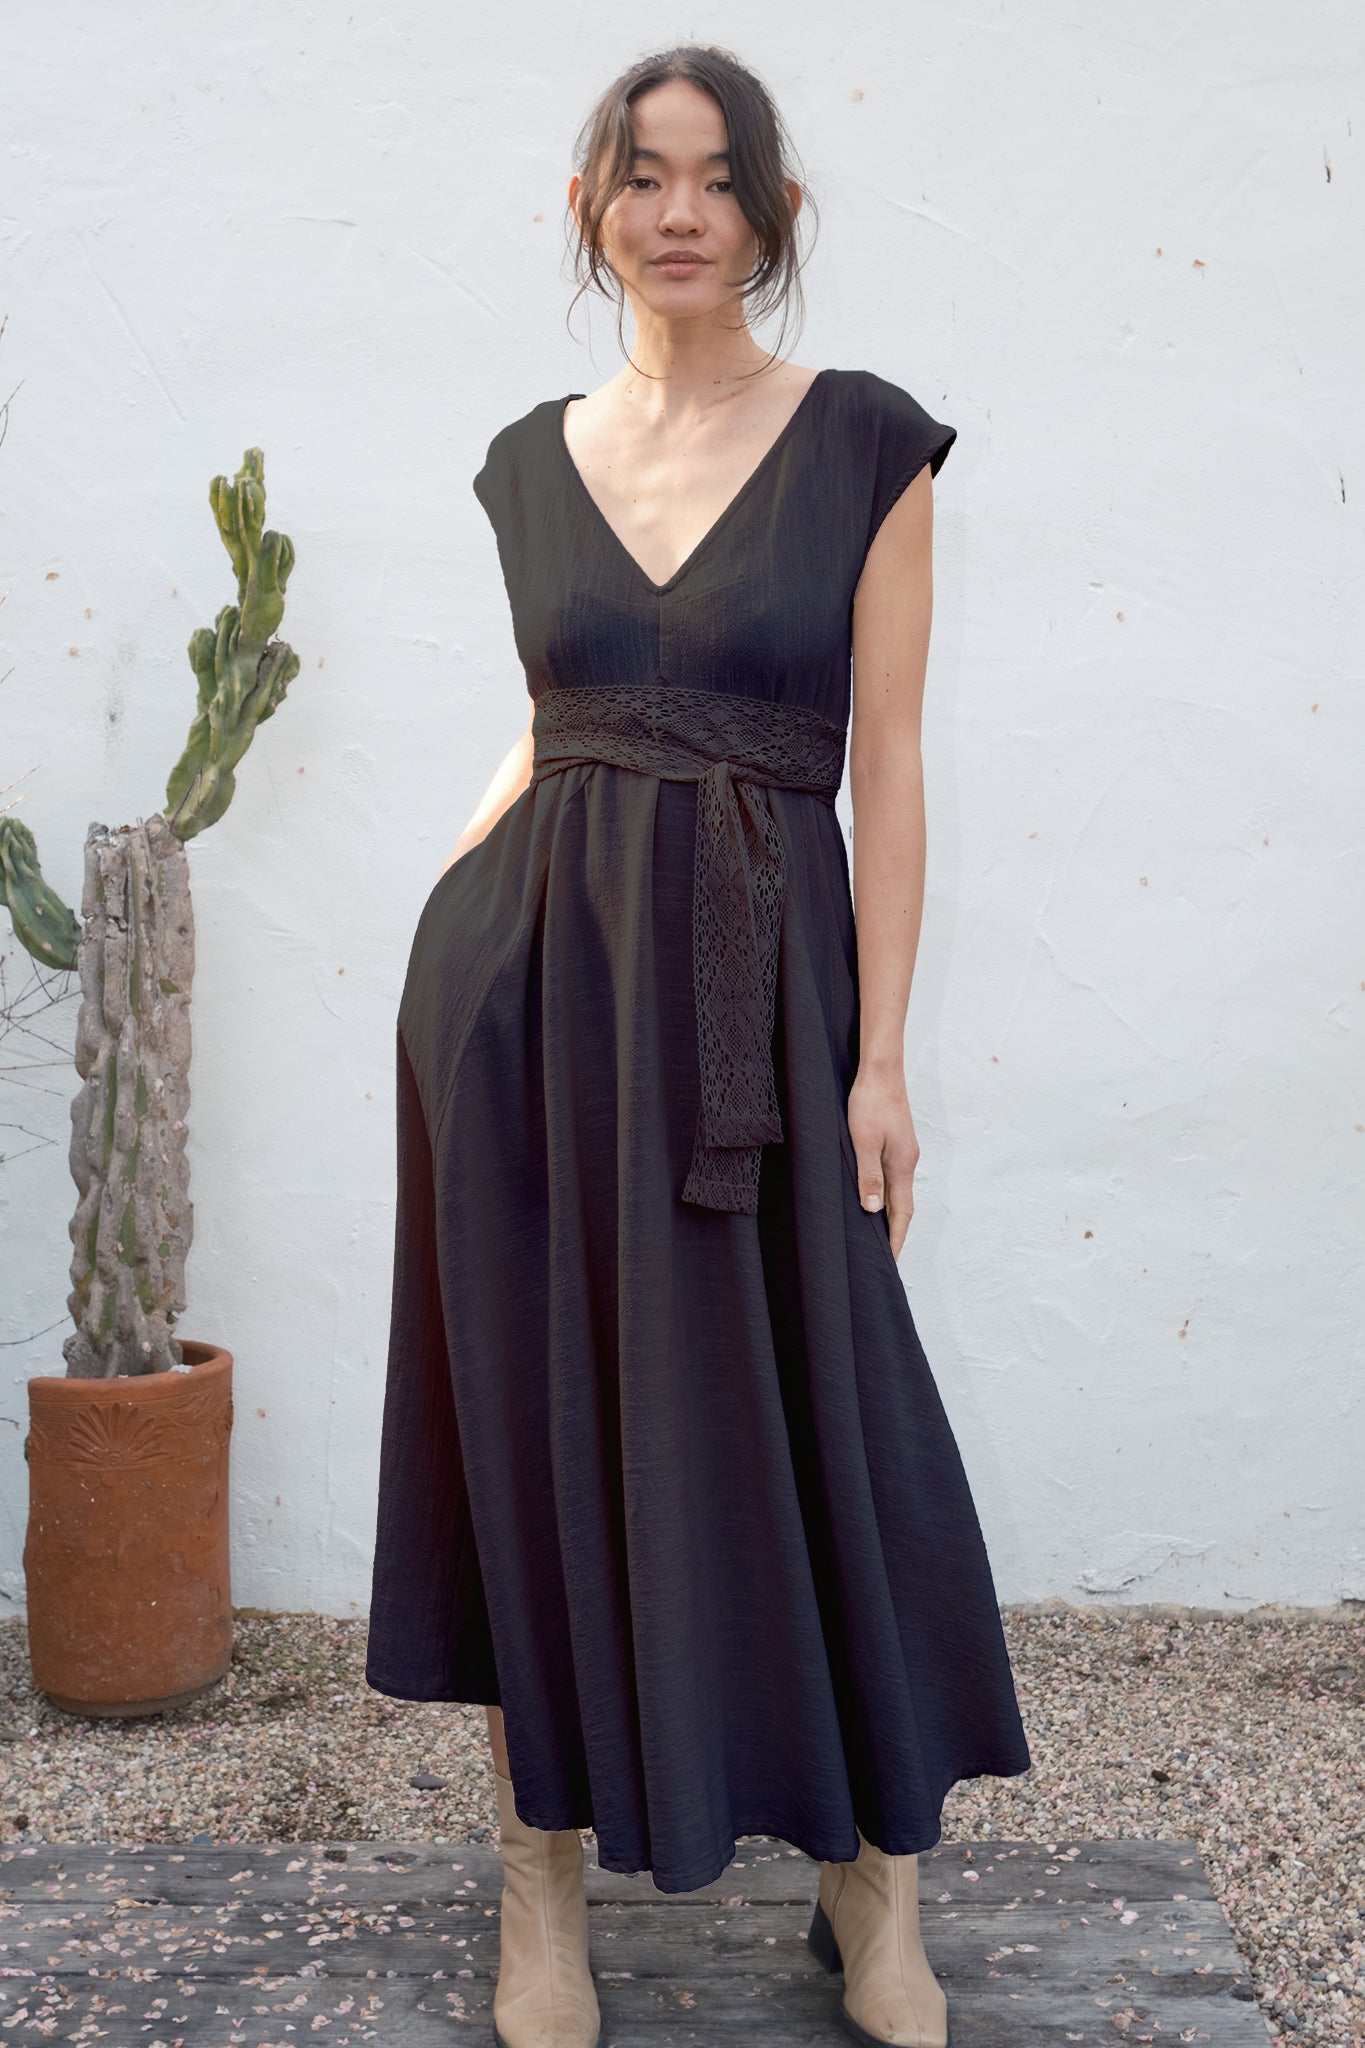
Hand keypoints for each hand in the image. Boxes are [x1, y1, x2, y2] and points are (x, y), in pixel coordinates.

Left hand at [846, 1061, 919, 1260]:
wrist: (881, 1069)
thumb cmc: (870, 1102)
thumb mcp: (863, 1142)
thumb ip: (869, 1176)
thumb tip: (874, 1210)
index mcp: (902, 1165)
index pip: (902, 1212)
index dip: (896, 1237)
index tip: (890, 1259)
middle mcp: (907, 1161)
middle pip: (904, 1205)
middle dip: (895, 1231)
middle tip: (885, 1254)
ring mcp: (904, 1151)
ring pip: (899, 1190)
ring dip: (891, 1213)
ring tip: (878, 1232)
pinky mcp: (896, 1142)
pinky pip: (894, 1176)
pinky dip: (887, 1194)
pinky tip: (875, 1196)